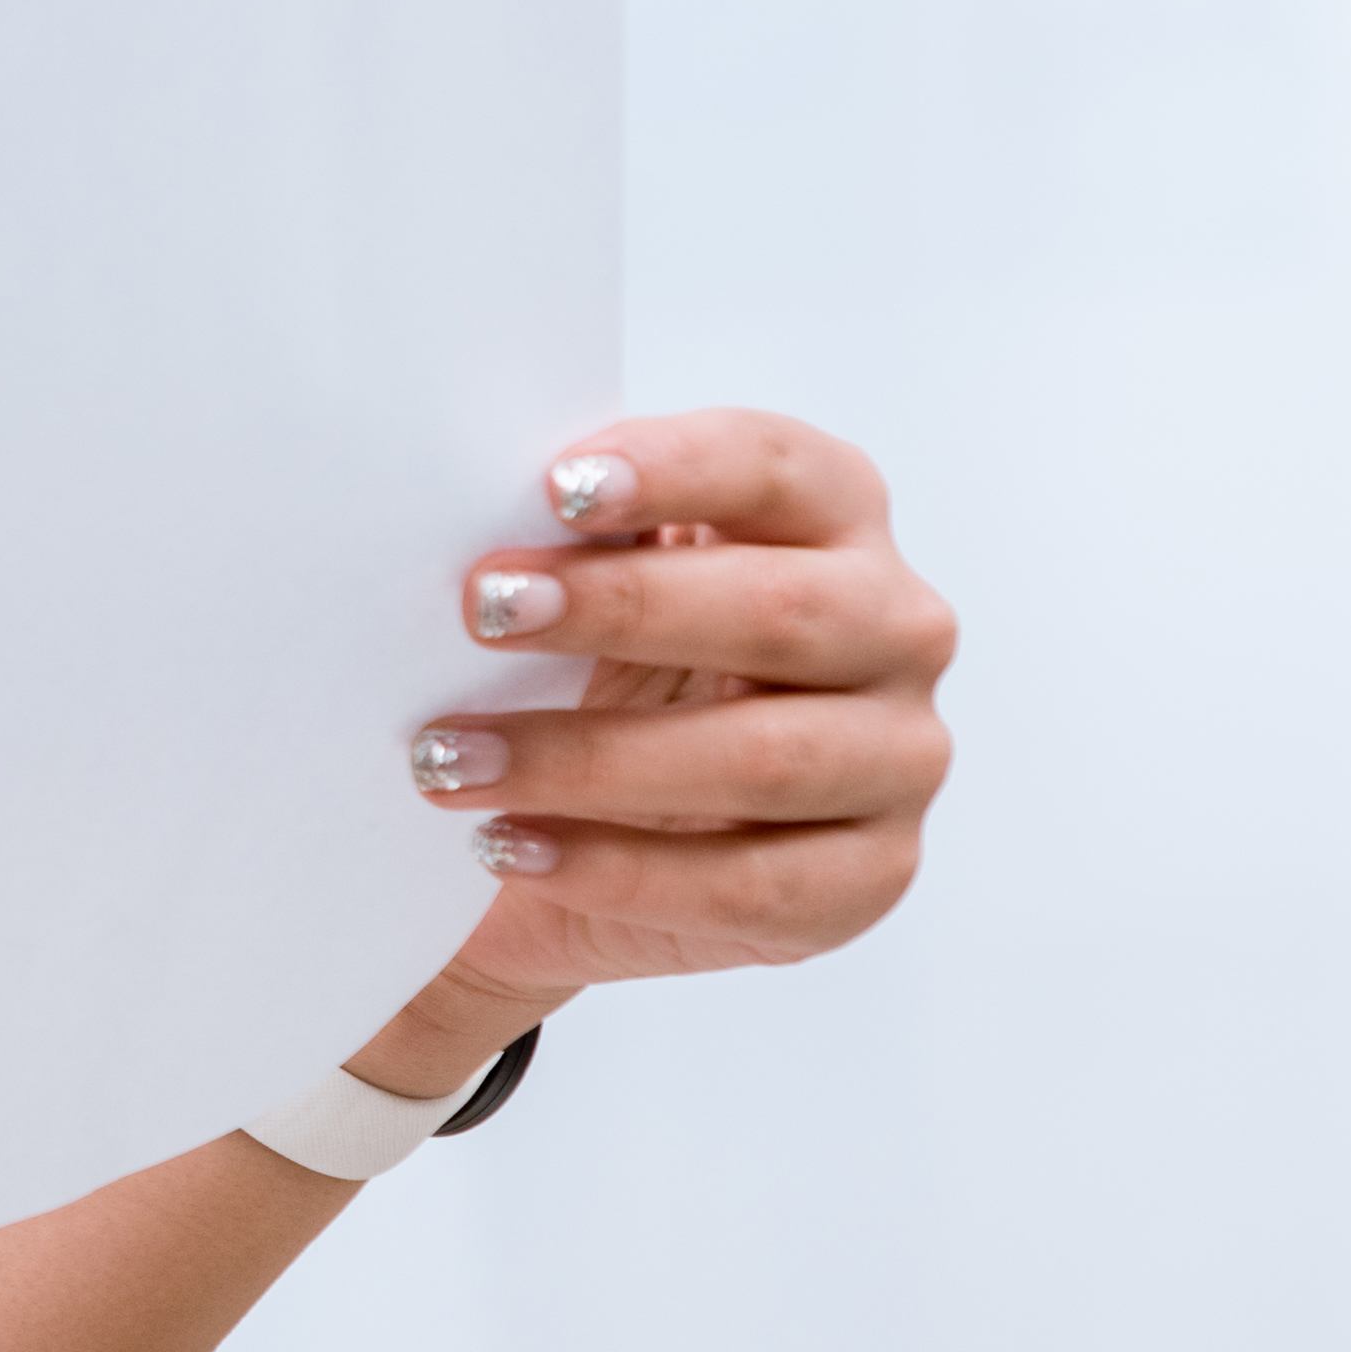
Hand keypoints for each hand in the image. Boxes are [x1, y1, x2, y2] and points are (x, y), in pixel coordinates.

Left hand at [370, 408, 951, 1064]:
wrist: (599, 829)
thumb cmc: (600, 666)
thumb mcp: (591, 580)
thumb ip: (573, 532)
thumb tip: (484, 507)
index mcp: (836, 516)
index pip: (777, 467)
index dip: (674, 469)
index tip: (556, 488)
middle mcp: (897, 629)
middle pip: (781, 611)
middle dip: (622, 608)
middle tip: (481, 612)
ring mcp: (899, 759)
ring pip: (763, 759)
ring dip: (588, 760)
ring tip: (451, 760)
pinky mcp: (869, 877)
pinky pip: (750, 884)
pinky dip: (616, 869)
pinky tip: (510, 846)